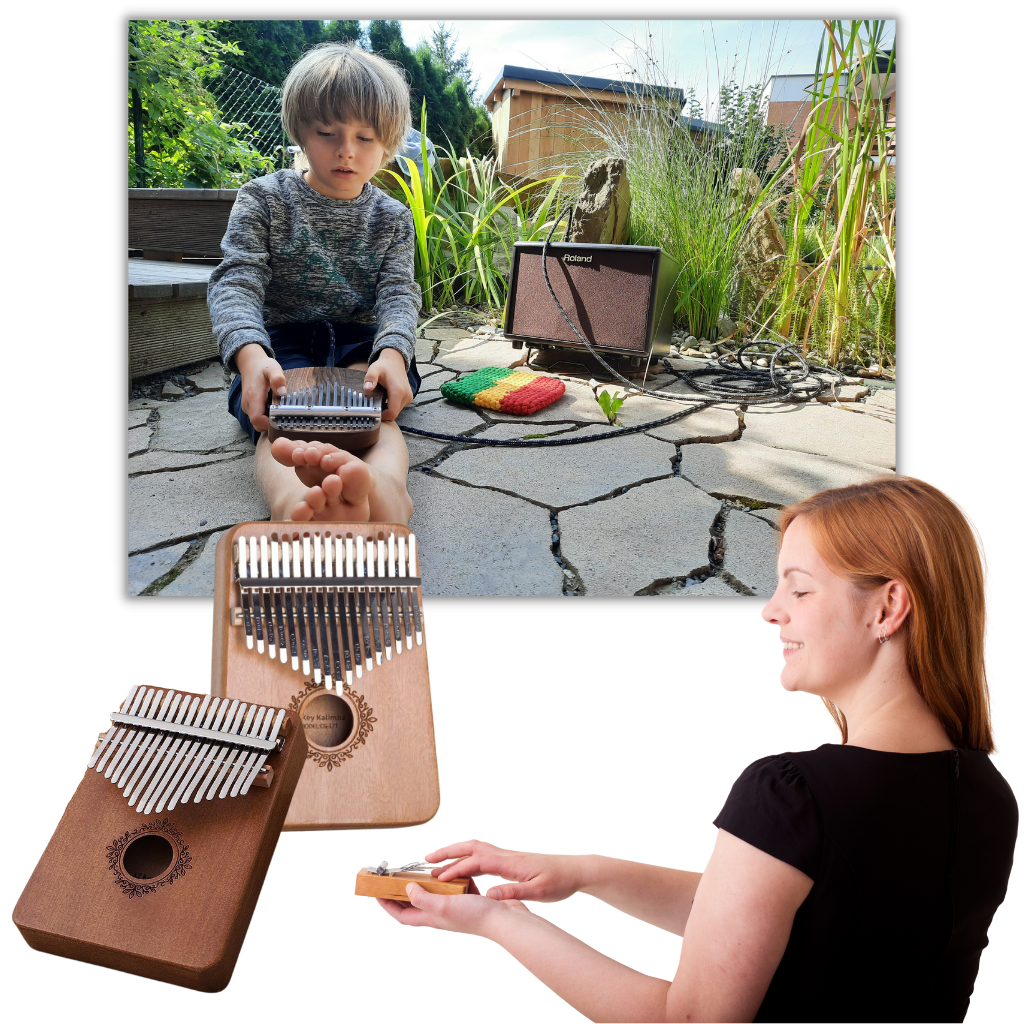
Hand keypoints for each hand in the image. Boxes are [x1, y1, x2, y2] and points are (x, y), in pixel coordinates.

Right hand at [235, 343, 285, 432]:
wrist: (251, 365)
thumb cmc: (262, 367)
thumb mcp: (272, 368)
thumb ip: (277, 379)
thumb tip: (282, 392)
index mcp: (252, 397)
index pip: (257, 419)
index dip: (269, 424)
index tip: (282, 420)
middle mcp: (248, 405)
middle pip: (258, 424)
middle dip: (271, 425)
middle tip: (286, 418)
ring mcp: (248, 408)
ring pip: (258, 423)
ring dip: (270, 421)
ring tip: (282, 413)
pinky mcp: (251, 408)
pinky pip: (259, 418)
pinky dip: (267, 418)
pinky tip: (277, 410)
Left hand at [364, 347, 411, 420]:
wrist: (395, 362)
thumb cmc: (384, 366)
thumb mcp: (374, 369)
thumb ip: (371, 378)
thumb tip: (367, 388)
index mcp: (398, 391)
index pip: (392, 413)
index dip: (382, 416)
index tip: (372, 412)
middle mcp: (406, 396)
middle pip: (394, 414)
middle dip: (384, 413)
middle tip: (373, 406)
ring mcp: (408, 398)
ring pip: (396, 411)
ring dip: (387, 410)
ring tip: (378, 402)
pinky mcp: (408, 398)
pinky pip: (398, 408)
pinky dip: (391, 407)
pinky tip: (385, 400)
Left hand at [376, 876, 532, 937]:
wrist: (506, 920)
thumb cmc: (475, 916)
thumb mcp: (443, 905)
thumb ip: (423, 898)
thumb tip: (406, 889)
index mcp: (432, 918)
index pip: (402, 915)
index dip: (387, 906)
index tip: (377, 892)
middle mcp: (442, 914)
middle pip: (417, 903)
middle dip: (404, 892)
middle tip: (396, 877)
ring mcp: (456, 907)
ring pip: (437, 894)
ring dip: (428, 883)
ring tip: (423, 870)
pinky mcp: (470, 900)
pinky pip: (456, 887)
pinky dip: (452, 878)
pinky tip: (454, 868)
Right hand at [425, 839, 584, 903]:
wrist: (575, 869)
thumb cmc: (559, 882)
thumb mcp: (539, 892)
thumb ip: (513, 893)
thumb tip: (489, 895)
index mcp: (510, 863)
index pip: (476, 862)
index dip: (455, 870)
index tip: (438, 879)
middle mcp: (506, 855)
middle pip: (471, 846)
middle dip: (448, 851)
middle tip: (427, 860)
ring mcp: (508, 854)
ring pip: (476, 847)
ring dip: (456, 851)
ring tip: (439, 861)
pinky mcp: (511, 858)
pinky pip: (483, 852)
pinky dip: (468, 854)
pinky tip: (463, 865)